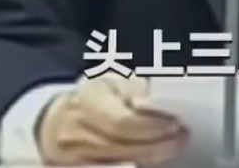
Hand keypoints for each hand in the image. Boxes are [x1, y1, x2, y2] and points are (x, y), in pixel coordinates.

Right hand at [36, 74, 188, 165]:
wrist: (57, 122)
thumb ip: (135, 89)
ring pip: (122, 165)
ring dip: (153, 156)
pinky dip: (138, 165)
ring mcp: (72, 157)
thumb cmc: (93, 98)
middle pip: (125, 148)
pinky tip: (150, 160)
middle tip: (181, 137)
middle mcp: (74, 131)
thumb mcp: (111, 81)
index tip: (175, 123)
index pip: (123, 122)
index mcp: (85, 100)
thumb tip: (156, 103)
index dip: (153, 126)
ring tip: (172, 145)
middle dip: (160, 144)